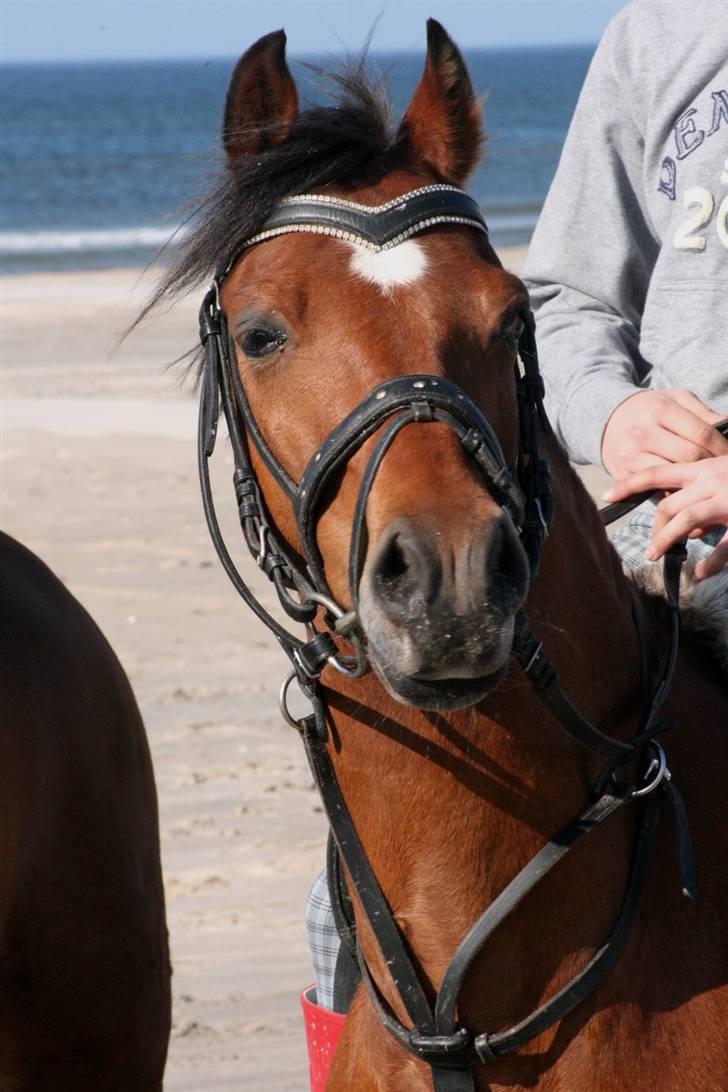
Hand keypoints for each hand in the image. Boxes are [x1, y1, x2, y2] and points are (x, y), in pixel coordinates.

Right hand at [601, 389, 727, 478]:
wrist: (609, 420)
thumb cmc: (651, 409)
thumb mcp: (676, 400)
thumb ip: (703, 413)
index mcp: (660, 410)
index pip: (701, 433)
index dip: (722, 447)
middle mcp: (643, 433)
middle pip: (689, 457)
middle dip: (710, 465)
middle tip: (721, 469)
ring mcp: (631, 455)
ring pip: (673, 476)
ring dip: (693, 481)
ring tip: (705, 479)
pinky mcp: (623, 474)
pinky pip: (655, 489)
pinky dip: (673, 492)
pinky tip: (684, 489)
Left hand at [604, 456, 727, 577]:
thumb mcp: (726, 475)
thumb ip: (704, 496)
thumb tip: (686, 532)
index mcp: (704, 469)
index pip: (657, 474)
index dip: (629, 485)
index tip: (606, 496)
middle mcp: (711, 481)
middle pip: (668, 504)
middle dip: (654, 528)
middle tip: (651, 549)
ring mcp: (727, 499)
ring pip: (685, 519)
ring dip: (666, 540)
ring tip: (655, 556)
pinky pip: (722, 546)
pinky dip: (710, 562)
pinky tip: (700, 573)